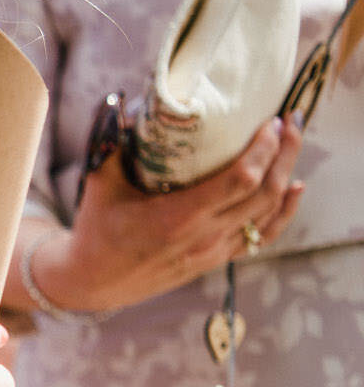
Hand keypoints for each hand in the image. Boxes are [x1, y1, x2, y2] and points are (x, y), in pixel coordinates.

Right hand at [34, 116, 303, 313]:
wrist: (92, 284)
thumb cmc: (95, 231)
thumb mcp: (98, 186)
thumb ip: (111, 143)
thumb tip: (122, 102)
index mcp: (176, 218)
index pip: (240, 180)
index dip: (264, 149)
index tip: (269, 122)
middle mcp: (202, 238)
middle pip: (267, 192)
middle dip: (286, 152)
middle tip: (290, 121)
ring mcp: (213, 251)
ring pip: (270, 213)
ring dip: (288, 174)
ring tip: (292, 143)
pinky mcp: (215, 259)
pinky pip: (263, 236)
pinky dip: (284, 211)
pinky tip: (295, 188)